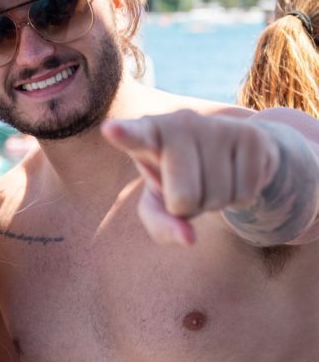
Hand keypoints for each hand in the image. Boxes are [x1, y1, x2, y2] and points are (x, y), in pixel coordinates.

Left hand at [101, 110, 277, 244]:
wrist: (231, 150)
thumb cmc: (179, 178)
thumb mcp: (159, 202)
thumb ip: (159, 224)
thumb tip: (188, 238)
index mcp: (147, 134)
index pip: (134, 136)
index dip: (123, 134)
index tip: (110, 130)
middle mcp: (180, 122)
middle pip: (183, 197)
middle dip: (187, 208)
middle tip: (187, 188)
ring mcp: (216, 126)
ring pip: (217, 198)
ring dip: (215, 202)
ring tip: (210, 178)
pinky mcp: (251, 136)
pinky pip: (244, 195)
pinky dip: (239, 198)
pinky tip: (233, 175)